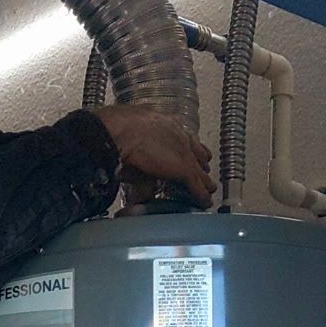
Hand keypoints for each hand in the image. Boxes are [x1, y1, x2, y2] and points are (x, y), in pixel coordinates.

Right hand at [90, 106, 215, 207]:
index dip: (190, 148)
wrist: (119, 131)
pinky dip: (201, 196)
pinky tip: (204, 203)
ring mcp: (184, 152)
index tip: (191, 154)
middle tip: (203, 173)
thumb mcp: (131, 135)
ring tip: (208, 191)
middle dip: (200, 163)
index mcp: (166, 123)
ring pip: (200, 170)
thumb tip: (130, 164)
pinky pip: (197, 185)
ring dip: (204, 182)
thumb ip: (136, 147)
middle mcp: (179, 134)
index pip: (184, 137)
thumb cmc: (116, 130)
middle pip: (197, 152)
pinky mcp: (184, 168)